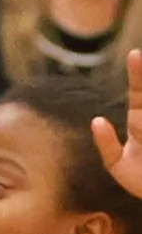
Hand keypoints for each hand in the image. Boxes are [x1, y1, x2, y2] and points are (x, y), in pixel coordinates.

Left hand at [92, 49, 141, 200]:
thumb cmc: (140, 179)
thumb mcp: (118, 165)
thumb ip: (107, 145)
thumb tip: (97, 121)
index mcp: (140, 120)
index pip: (139, 92)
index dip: (138, 73)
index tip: (134, 54)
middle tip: (138, 55)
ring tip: (139, 62)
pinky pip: (138, 133)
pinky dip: (126, 132)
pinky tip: (117, 121)